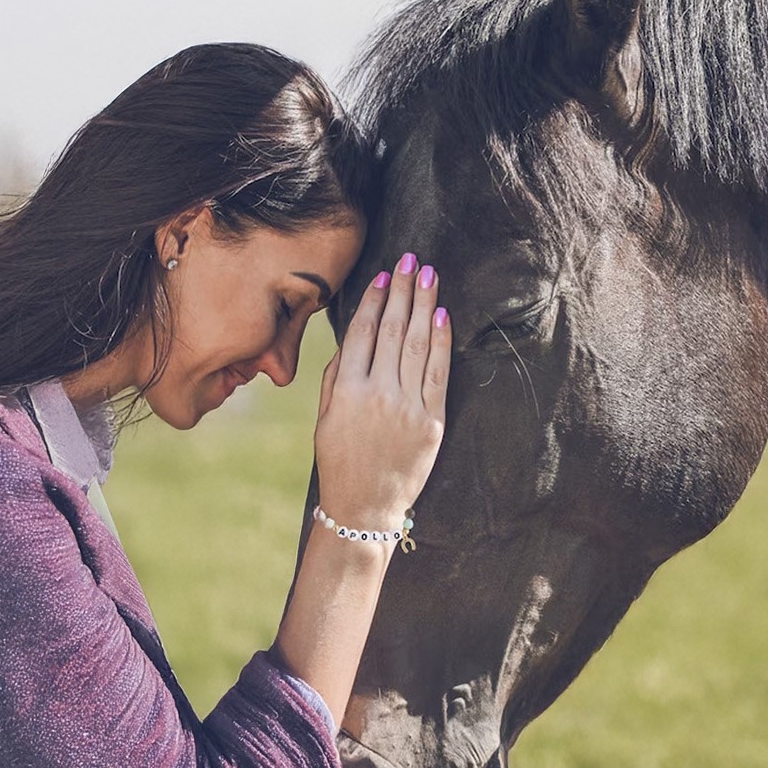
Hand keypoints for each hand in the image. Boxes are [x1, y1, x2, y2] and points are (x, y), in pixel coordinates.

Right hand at [313, 252, 450, 529]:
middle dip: (403, 290)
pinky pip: (439, 373)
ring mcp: (408, 407)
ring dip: (424, 304)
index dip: (376, 300)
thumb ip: (337, 374)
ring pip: (419, 344)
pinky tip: (442, 314)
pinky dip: (442, 341)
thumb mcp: (325, 417)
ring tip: (429, 275)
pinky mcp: (432, 422)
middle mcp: (378, 394)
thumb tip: (355, 335)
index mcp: (348, 390)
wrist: (365, 507)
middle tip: (411, 259)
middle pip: (394, 329)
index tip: (385, 275)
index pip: (364, 332)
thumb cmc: (339, 459)